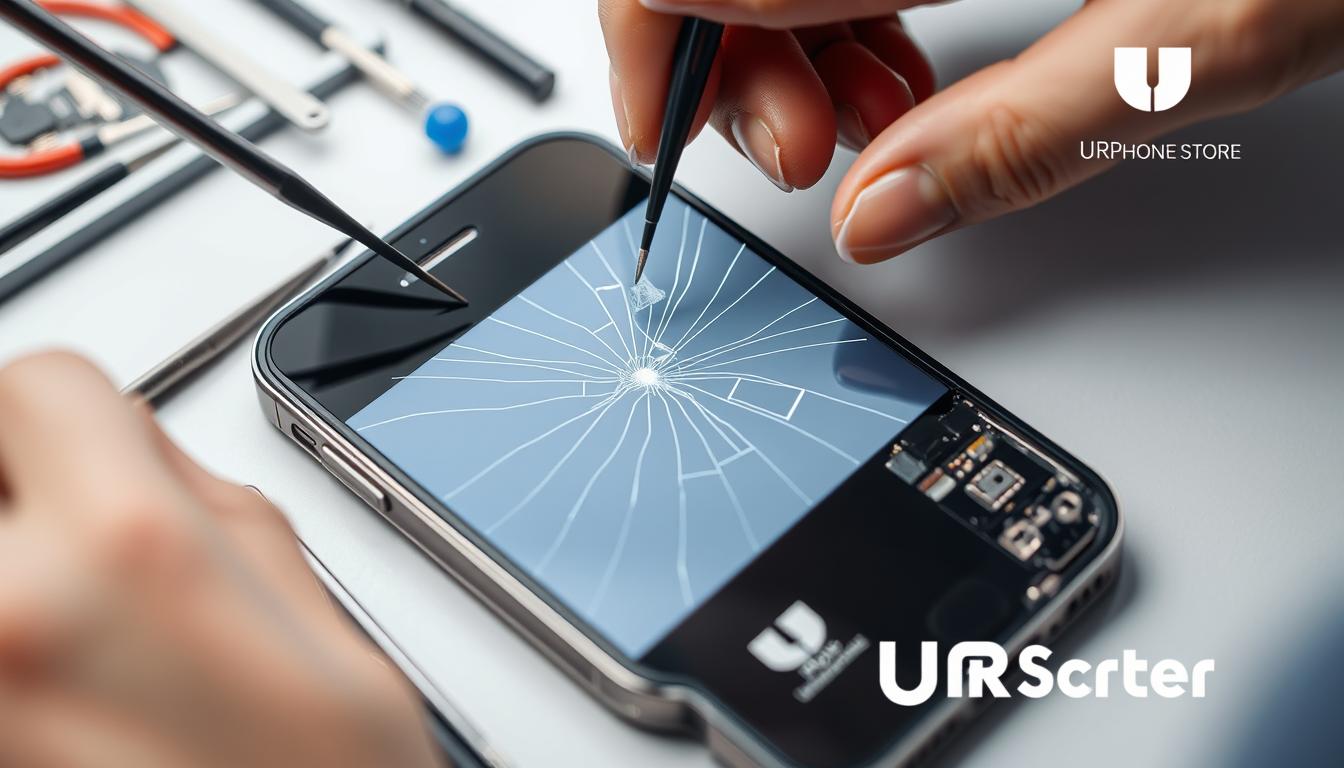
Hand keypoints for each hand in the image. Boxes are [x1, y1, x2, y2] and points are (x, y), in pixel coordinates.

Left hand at [0, 352, 441, 767]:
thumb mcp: (307, 604)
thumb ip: (200, 494)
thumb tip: (131, 446)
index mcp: (132, 546)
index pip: (32, 383)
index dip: (66, 416)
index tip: (73, 449)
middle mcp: (16, 613)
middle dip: (15, 488)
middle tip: (55, 534)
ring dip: (10, 586)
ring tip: (64, 628)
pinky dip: (11, 660)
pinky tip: (62, 690)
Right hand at [601, 0, 1343, 262]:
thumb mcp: (1201, 27)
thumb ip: (1020, 128)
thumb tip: (886, 217)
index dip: (661, 32)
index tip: (670, 127)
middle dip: (737, 54)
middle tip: (807, 150)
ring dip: (794, 39)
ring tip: (869, 120)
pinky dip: (845, 6)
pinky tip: (894, 64)